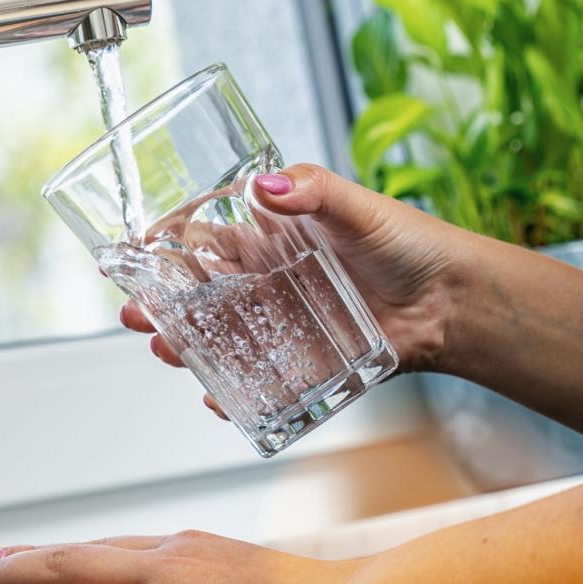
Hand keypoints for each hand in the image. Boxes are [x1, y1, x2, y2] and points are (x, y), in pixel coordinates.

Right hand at [120, 163, 469, 417]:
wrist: (453, 303)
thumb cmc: (407, 245)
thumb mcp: (357, 207)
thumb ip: (313, 191)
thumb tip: (265, 186)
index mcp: (266, 240)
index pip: (199, 241)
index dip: (160, 247)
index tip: (129, 255)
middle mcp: (263, 284)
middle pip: (193, 296)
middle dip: (157, 306)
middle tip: (135, 315)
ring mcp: (277, 326)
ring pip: (215, 339)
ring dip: (183, 347)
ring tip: (165, 352)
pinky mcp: (299, 363)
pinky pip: (255, 381)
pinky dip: (230, 393)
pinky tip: (215, 397)